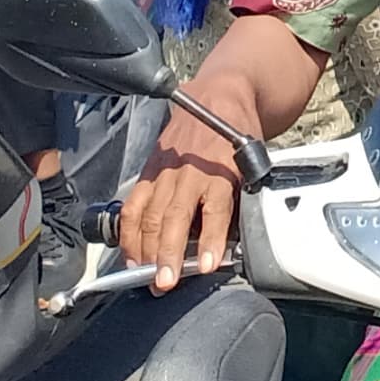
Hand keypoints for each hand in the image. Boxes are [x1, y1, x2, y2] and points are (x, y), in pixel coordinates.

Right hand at [123, 137, 244, 293]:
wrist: (219, 98)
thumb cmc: (238, 136)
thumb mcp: (252, 165)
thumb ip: (240, 201)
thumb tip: (232, 242)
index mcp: (222, 170)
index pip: (216, 208)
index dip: (211, 238)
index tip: (207, 265)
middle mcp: (190, 171)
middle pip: (174, 216)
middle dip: (167, 252)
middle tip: (164, 282)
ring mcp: (165, 171)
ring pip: (149, 214)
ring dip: (145, 249)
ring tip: (146, 275)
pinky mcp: (149, 171)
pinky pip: (133, 205)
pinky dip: (128, 232)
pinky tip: (129, 253)